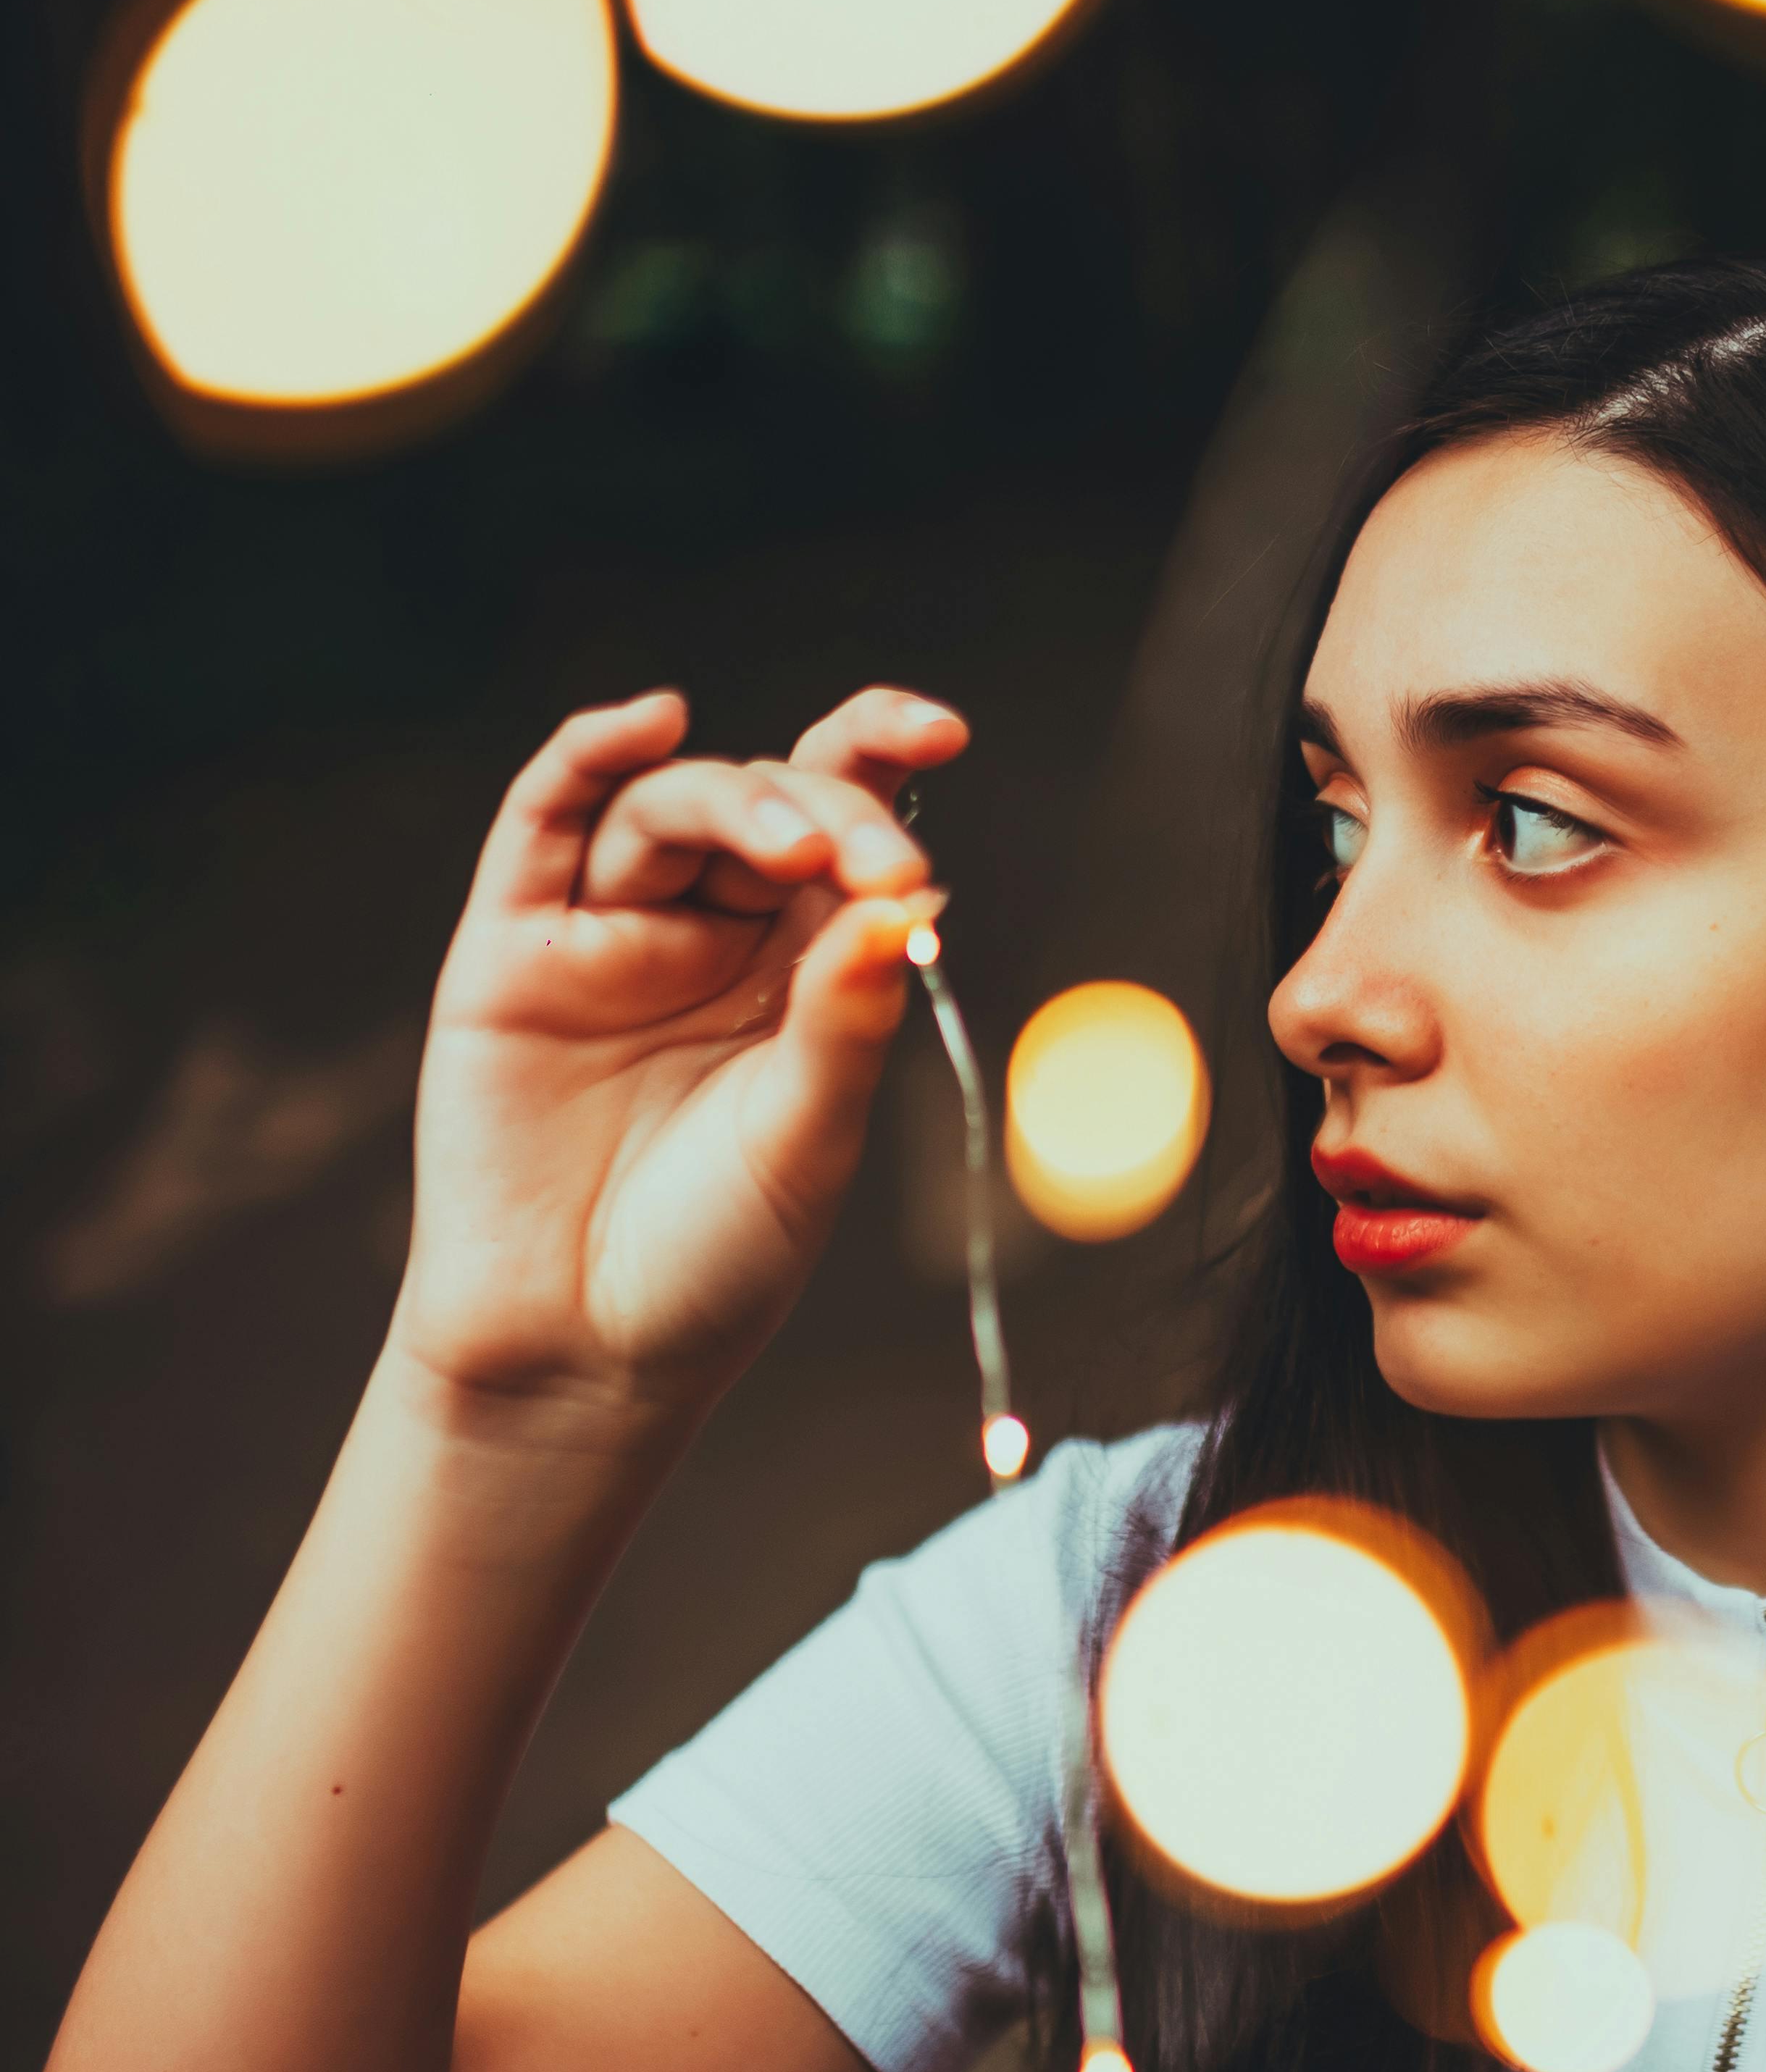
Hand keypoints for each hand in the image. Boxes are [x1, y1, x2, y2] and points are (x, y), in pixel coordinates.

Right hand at [400, 684, 967, 1429]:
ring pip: (668, 806)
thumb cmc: (714, 1257)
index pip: (844, 835)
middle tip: (870, 865)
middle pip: (768, 805)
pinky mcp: (513, 950)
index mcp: (798, 974)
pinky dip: (590, 754)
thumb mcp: (808, 1137)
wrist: (584, 1351)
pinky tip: (651, 720)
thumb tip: (912, 902)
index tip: (945, 734)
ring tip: (796, 848)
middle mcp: (707, 937)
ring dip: (738, 803)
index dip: (882, 767)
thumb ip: (848, 1017)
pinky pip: (544, 822)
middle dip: (828, 810)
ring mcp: (608, 935)